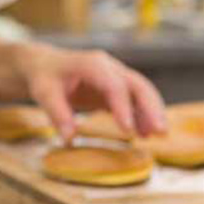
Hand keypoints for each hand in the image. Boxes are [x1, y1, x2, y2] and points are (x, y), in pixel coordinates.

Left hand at [16, 44, 166, 140]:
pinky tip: (146, 133)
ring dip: (152, 112)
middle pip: (138, 85)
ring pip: (141, 91)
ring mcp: (115, 76)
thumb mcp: (44, 93)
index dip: (122, 107)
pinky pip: (134, 100)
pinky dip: (142, 115)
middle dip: (151, 108)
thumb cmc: (44, 77)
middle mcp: (109, 67)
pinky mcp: (115, 88)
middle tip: (160, 132)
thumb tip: (69, 139)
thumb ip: (57, 114)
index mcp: (92, 64)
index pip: (113, 85)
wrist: (45, 65)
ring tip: (159, 135)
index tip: (127, 130)